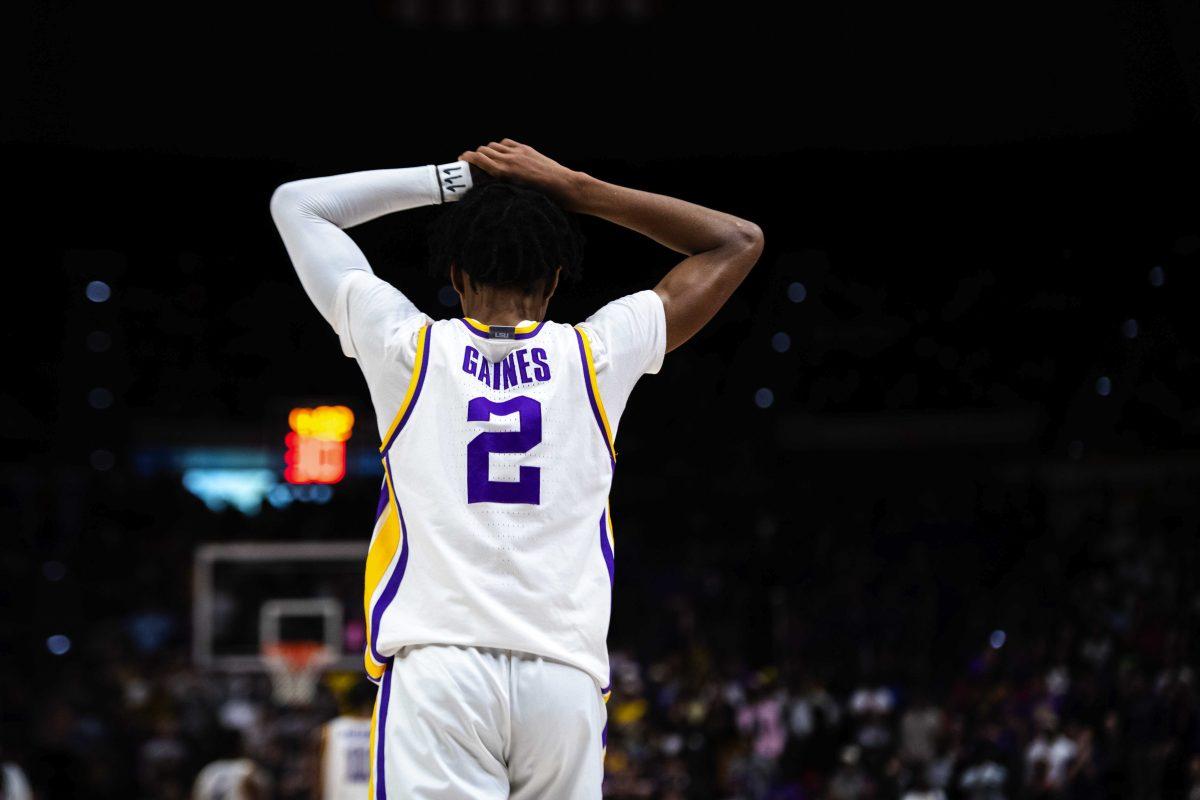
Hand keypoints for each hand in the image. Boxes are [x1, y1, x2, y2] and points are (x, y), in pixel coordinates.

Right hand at [458, 139, 585, 210]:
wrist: (564, 186)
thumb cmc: (542, 198)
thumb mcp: (517, 195)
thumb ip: (502, 187)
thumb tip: (489, 187)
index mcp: (504, 173)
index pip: (478, 158)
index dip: (466, 157)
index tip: (460, 160)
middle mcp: (509, 160)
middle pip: (483, 150)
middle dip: (474, 155)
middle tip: (470, 162)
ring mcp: (518, 152)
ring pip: (493, 145)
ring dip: (486, 150)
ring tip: (486, 159)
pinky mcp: (526, 149)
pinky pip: (506, 142)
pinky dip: (499, 146)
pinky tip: (501, 153)